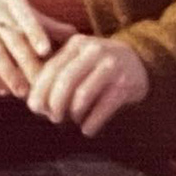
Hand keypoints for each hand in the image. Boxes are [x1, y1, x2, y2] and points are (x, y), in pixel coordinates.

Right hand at [0, 0, 73, 99]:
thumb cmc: (3, 10)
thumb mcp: (22, 10)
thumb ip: (46, 25)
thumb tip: (77, 36)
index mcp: (11, 0)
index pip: (24, 15)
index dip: (34, 32)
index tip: (45, 52)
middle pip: (10, 38)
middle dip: (25, 63)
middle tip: (39, 85)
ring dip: (8, 74)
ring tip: (21, 93)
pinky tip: (2, 91)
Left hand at [26, 34, 149, 135]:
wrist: (141, 61)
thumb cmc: (100, 65)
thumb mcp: (80, 59)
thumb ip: (59, 72)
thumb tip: (34, 102)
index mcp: (77, 44)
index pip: (52, 68)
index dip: (40, 90)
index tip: (34, 108)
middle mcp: (94, 51)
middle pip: (66, 81)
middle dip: (54, 103)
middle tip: (52, 118)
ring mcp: (112, 66)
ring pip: (83, 94)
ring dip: (73, 113)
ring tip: (71, 122)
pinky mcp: (126, 83)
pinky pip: (104, 106)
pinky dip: (92, 121)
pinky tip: (87, 130)